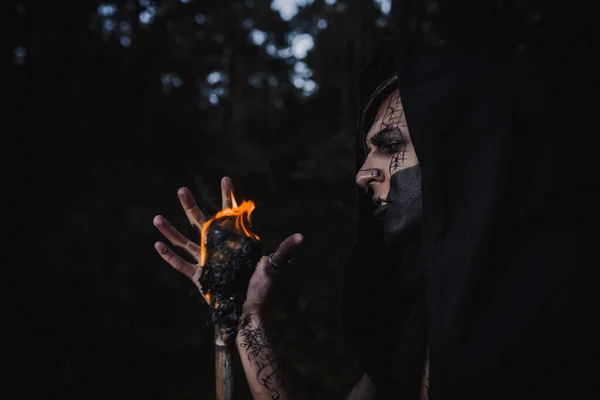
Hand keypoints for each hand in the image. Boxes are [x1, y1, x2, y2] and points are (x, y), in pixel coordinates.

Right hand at [153, 176, 302, 312]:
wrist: (249, 312)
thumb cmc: (262, 288)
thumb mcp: (273, 266)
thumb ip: (284, 251)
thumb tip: (301, 237)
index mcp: (234, 241)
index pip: (229, 215)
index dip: (228, 198)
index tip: (226, 179)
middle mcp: (217, 247)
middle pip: (200, 223)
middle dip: (191, 206)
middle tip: (182, 188)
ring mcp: (205, 261)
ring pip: (184, 241)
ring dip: (171, 230)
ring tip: (157, 216)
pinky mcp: (198, 277)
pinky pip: (180, 265)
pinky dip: (169, 256)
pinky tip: (157, 244)